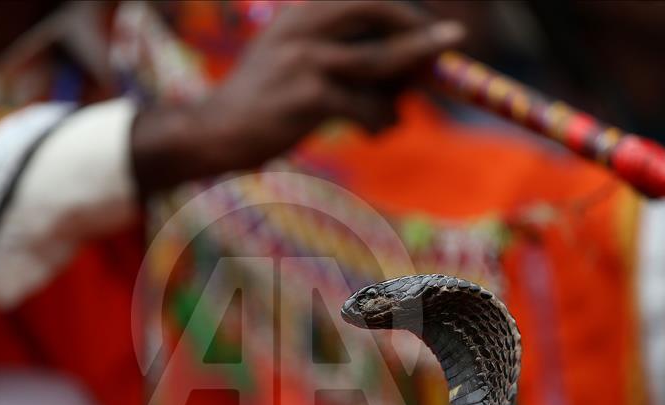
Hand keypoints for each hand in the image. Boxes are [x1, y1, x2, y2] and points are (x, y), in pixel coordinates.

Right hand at [132, 1, 463, 194]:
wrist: (214, 132)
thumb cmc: (262, 103)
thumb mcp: (296, 66)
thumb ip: (341, 59)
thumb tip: (402, 70)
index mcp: (301, 15)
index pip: (363, 0)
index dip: (401, 11)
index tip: (426, 26)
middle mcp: (303, 27)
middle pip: (378, 15)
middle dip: (417, 30)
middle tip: (450, 41)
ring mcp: (305, 60)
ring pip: (378, 63)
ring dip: (403, 85)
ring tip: (400, 113)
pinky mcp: (308, 97)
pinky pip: (364, 105)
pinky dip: (379, 120)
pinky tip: (376, 130)